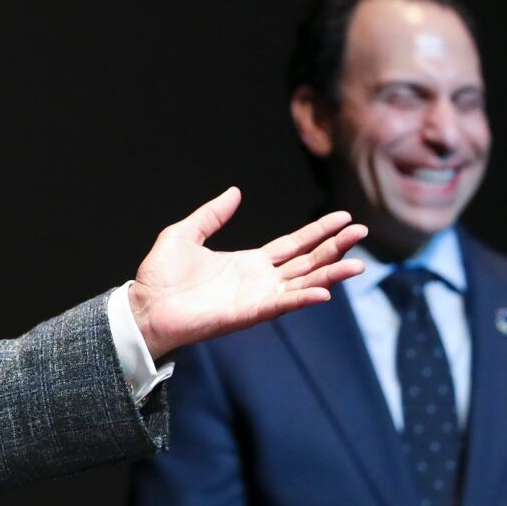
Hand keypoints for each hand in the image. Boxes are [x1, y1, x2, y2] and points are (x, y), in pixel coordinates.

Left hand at [128, 190, 365, 360]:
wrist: (143, 307)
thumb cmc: (159, 277)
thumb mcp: (185, 234)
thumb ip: (212, 214)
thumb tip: (234, 192)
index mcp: (249, 262)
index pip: (294, 244)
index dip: (319, 232)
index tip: (344, 218)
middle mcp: (260, 280)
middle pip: (307, 262)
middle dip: (335, 247)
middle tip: (362, 232)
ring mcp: (257, 298)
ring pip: (303, 284)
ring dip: (331, 274)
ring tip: (358, 264)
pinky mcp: (248, 313)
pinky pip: (282, 305)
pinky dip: (304, 298)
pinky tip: (326, 291)